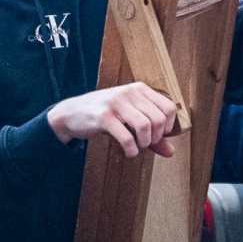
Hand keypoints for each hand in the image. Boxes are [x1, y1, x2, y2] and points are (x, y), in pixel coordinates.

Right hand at [47, 83, 179, 159]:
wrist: (72, 113)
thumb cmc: (105, 115)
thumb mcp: (130, 119)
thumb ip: (151, 134)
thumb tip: (170, 151)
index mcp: (139, 89)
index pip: (169, 107)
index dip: (168, 126)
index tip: (159, 135)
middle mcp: (129, 92)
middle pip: (158, 119)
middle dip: (156, 137)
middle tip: (146, 143)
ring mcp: (115, 103)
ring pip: (145, 126)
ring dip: (144, 143)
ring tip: (137, 147)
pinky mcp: (103, 116)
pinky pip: (126, 137)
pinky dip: (131, 150)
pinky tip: (129, 152)